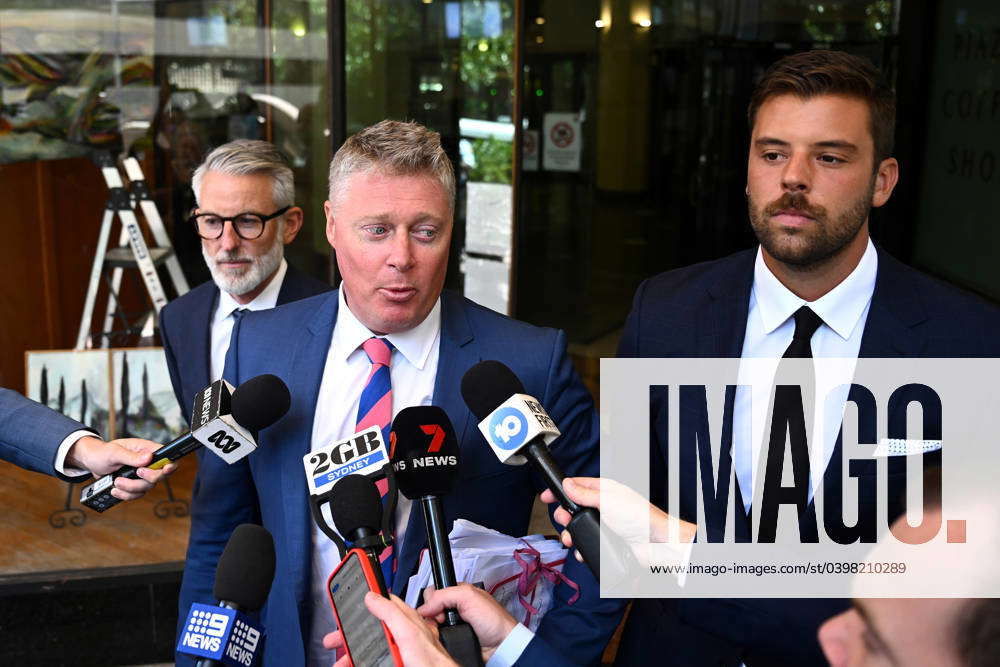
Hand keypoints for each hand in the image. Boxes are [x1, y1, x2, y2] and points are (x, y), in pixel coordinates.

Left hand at [66, 436, 176, 500]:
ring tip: (116, 482)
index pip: (166, 456)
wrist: (91, 462)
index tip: (165, 469)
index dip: (170, 464)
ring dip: (130, 488)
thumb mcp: (114, 452)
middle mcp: (147, 463)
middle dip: (146, 479)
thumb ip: (131, 456)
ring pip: (146, 488)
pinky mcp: (134, 484)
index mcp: (146, 450)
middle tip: (135, 473)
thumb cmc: (102, 452)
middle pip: (159, 476)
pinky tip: (115, 489)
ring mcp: (141, 475)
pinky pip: (136, 494)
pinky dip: (125, 495)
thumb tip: (148, 458)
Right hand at [323, 592, 455, 666]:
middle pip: (371, 629)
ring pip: (371, 647)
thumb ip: (390, 613)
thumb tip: (372, 596)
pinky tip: (356, 664)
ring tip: (342, 661)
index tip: (348, 597)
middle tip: (335, 638)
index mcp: (405, 620)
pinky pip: (375, 659)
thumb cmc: (430, 661)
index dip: (365, 598)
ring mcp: (399, 650)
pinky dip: (362, 661)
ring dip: (353, 652)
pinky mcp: (397, 662)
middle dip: (350, 633)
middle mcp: (402, 634)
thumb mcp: (407, 631)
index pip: (382, 602)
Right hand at [417, 583, 517, 661]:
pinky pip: (437, 636)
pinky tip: (446, 637)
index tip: (438, 610)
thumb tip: (424, 607)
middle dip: (433, 614)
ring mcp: (453, 622)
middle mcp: (454, 606)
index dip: (431, 600)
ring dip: (435, 627)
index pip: (434, 591)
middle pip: (431, 607)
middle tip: (443, 620)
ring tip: (446, 630)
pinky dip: (438, 637)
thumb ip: (444, 596)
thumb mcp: (468, 597)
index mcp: (458, 592)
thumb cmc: (494, 620)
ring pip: (432, 622)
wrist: (501, 645)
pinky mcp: (452, 636)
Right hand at [540, 477, 695, 563]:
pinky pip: (587, 543)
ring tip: (569, 538)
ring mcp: (604, 525)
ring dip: (570, 533)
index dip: (561, 490)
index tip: (547, 495)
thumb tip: (567, 484)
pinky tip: (579, 550)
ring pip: (579, 527)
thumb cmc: (639, 517)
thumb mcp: (607, 500)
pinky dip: (580, 547)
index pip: (577, 486)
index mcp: (604, 491)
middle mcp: (603, 507)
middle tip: (563, 520)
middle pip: (574, 508)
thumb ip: (585, 494)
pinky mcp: (606, 542)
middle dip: (564, 515)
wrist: (655, 544)